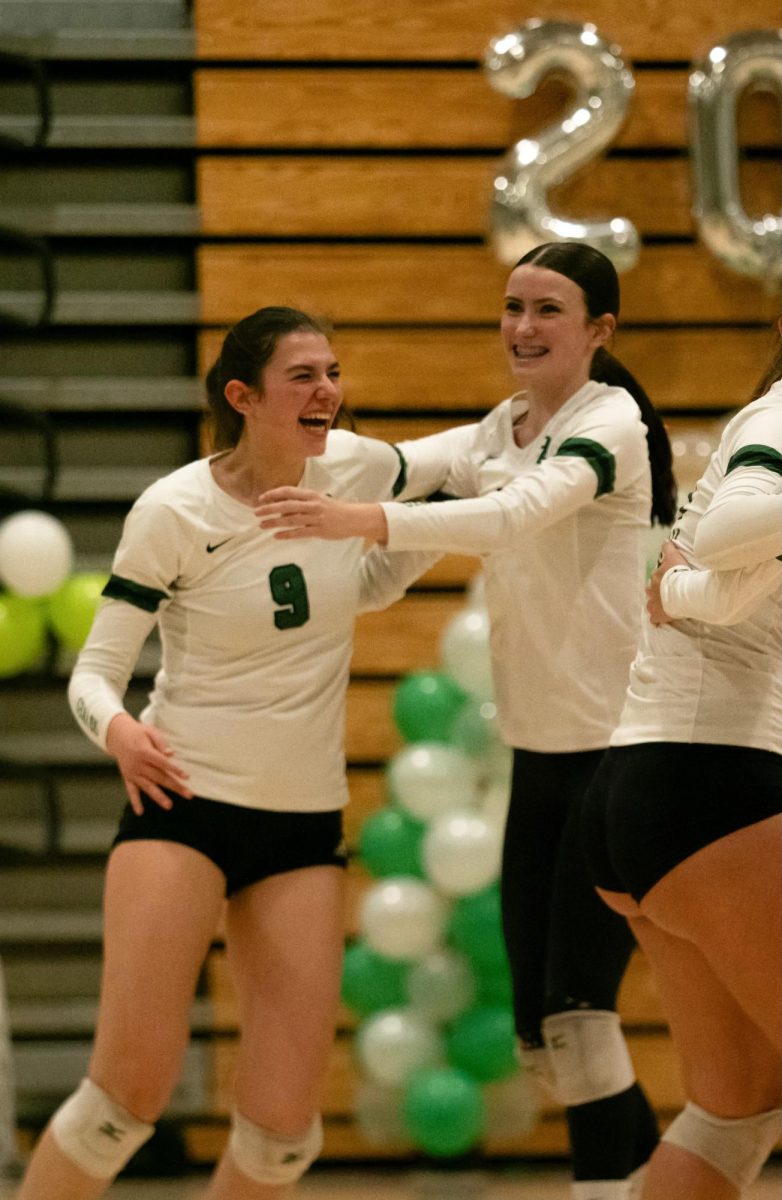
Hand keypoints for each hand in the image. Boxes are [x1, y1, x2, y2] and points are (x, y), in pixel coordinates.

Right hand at [106, 712, 191, 814]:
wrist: (117, 735)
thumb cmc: (138, 732)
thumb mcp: (150, 731)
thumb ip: (161, 743)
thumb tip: (170, 754)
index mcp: (145, 752)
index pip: (162, 763)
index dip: (175, 770)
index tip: (187, 777)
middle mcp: (138, 765)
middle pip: (159, 777)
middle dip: (175, 786)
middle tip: (189, 794)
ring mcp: (132, 773)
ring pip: (147, 787)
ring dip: (159, 797)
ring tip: (169, 806)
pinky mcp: (127, 778)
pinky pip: (131, 792)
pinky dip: (135, 802)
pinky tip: (140, 812)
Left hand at [255, 487, 388, 543]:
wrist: (354, 518)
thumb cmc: (334, 509)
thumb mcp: (318, 500)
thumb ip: (301, 502)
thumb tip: (281, 508)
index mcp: (311, 495)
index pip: (288, 492)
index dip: (273, 494)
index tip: (261, 498)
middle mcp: (312, 505)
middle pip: (286, 505)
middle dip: (269, 508)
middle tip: (256, 512)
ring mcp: (316, 518)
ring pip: (291, 519)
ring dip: (274, 522)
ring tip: (262, 525)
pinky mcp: (320, 530)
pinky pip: (300, 532)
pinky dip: (287, 534)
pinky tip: (277, 536)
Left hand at [646, 539, 688, 625]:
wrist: (683, 590)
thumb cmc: (680, 573)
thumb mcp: (674, 556)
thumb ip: (668, 548)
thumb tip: (665, 540)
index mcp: (655, 577)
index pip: (655, 577)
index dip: (661, 579)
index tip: (667, 581)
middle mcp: (651, 590)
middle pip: (650, 591)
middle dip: (655, 592)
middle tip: (664, 593)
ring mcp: (653, 604)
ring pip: (650, 605)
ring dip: (655, 605)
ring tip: (662, 607)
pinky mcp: (658, 615)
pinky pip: (654, 619)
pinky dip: (657, 619)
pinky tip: (660, 621)